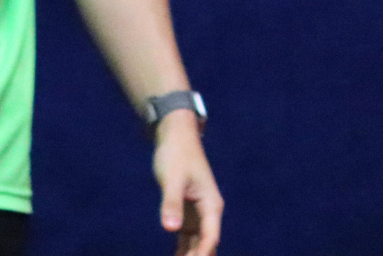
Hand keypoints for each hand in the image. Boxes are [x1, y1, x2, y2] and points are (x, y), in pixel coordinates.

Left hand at [153, 115, 221, 255]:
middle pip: (207, 246)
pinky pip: (186, 241)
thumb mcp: (172, 179)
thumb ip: (171, 203)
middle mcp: (208, 214)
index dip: (202, 255)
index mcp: (211, 205)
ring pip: (197, 246)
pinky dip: (182, 253)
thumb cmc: (176, 155)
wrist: (175, 138)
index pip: (211, 238)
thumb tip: (171, 229)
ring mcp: (197, 216)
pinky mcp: (186, 215)